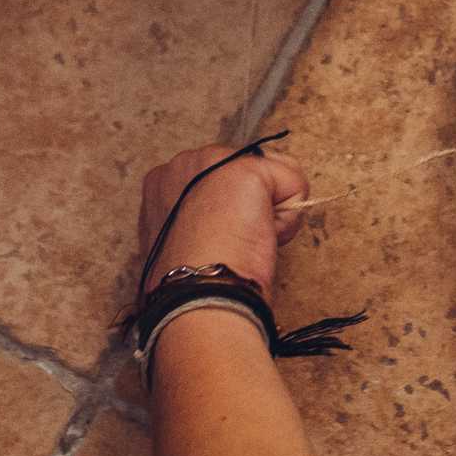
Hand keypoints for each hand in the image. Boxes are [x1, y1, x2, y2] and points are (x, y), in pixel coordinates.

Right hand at [135, 141, 311, 290]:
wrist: (196, 293)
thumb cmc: (187, 283)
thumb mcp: (180, 245)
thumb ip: (197, 223)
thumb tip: (225, 226)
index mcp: (161, 183)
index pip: (217, 183)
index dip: (228, 216)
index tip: (214, 244)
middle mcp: (182, 163)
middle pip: (245, 173)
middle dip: (248, 209)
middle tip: (229, 245)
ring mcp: (212, 161)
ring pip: (272, 178)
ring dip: (268, 216)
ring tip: (241, 243)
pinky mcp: (246, 169)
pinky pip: (293, 186)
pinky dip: (287, 221)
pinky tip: (258, 238)